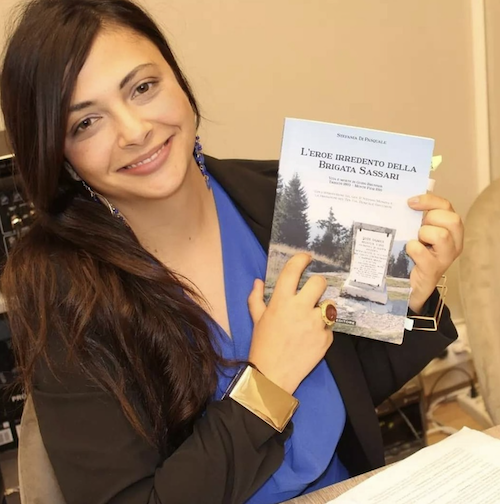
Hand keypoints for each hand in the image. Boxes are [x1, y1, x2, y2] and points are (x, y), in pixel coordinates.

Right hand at [247, 253, 332, 393]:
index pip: (294, 270)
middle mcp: (300, 309)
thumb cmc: (262, 345)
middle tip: (312, 290)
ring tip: (312, 318)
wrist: (272, 375)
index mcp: (281, 302)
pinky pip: (329, 326)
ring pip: (329, 304)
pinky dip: (322, 329)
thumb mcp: (256, 319)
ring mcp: (315, 324)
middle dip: (318, 283)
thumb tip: (258, 281)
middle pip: (319, 282)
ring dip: (322, 308)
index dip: (302, 259)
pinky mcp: (326, 338)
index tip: (306, 258)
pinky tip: (311, 337)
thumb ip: (256, 298)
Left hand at [406, 194, 463, 312]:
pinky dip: (412, 249)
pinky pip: (423, 253)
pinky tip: (408, 253)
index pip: (446, 206)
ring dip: (423, 234)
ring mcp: (445, 258)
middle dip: (431, 219)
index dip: (429, 200)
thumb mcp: (415, 233)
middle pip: (452, 219)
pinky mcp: (433, 271)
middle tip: (417, 227)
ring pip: (441, 235)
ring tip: (415, 241)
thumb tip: (404, 199)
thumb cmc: (412, 255)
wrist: (407, 286)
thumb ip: (415, 218)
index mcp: (449, 229)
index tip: (409, 202)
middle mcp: (453, 242)